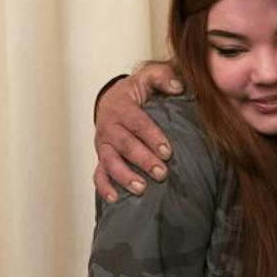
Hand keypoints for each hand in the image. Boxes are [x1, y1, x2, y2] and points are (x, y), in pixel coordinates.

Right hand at [92, 63, 183, 201]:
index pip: (137, 123)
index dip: (152, 137)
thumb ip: (162, 77)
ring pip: (109, 161)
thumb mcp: (148, 78)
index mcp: (122, 107)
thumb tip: (178, 86)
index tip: (168, 151)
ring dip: (124, 176)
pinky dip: (104, 187)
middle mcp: (109, 127)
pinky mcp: (101, 157)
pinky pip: (98, 174)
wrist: (112, 100)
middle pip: (124, 145)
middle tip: (161, 173)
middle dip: (142, 160)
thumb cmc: (136, 92)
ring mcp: (103, 144)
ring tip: (141, 188)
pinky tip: (115, 199)